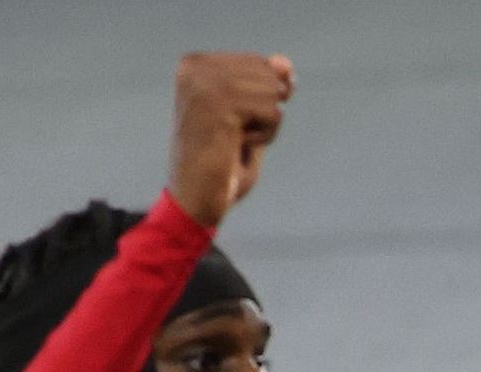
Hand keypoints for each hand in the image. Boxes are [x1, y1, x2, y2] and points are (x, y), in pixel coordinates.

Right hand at [167, 51, 292, 226]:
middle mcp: (196, 68)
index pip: (260, 64)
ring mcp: (205, 84)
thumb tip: (285, 63)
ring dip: (265, 125)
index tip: (230, 123)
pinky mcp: (220, 104)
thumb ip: (268, 86)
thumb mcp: (251, 117)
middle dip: (266, 110)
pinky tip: (234, 146)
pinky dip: (265, 136)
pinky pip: (273, 112)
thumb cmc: (220, 163)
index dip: (262, 99)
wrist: (194, 199)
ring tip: (232, 141)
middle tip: (232, 135)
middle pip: (269, 74)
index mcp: (195, 65)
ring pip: (273, 91)